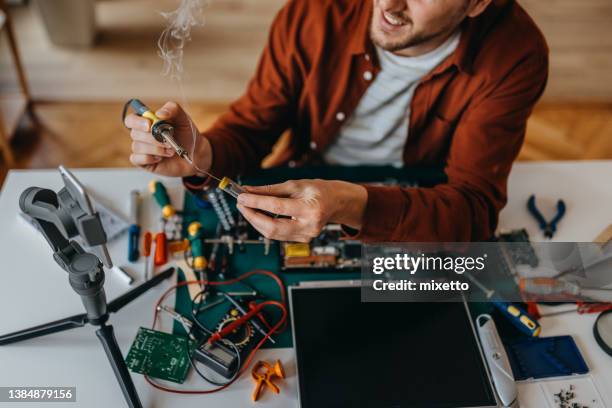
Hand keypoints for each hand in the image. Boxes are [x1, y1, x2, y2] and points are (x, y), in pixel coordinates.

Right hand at [124, 101, 211, 176]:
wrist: (196, 153)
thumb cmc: (187, 134)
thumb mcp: (183, 118)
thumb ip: (173, 109)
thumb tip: (159, 114)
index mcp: (147, 122)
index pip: (131, 120)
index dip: (137, 122)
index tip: (149, 126)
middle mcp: (142, 135)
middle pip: (134, 134)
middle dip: (153, 138)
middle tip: (169, 142)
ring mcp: (143, 149)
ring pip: (137, 147)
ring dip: (156, 149)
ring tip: (171, 150)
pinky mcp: (145, 162)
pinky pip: (136, 159)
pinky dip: (149, 158)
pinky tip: (160, 158)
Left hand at [236, 179, 367, 241]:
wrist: (335, 203)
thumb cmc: (317, 190)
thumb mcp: (295, 185)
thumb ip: (270, 189)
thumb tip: (247, 191)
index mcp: (310, 209)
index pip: (277, 207)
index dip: (256, 202)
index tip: (241, 196)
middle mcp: (309, 226)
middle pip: (272, 227)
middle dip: (252, 216)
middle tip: (241, 204)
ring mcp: (306, 236)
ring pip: (272, 234)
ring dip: (256, 221)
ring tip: (247, 207)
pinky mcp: (302, 240)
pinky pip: (278, 235)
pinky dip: (265, 225)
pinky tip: (259, 215)